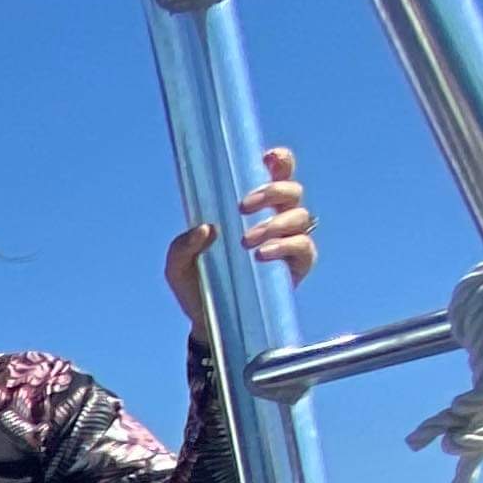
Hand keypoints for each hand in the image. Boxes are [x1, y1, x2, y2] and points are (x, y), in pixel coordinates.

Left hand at [167, 142, 317, 335]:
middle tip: (243, 206)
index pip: (275, 174)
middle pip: (292, 189)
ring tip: (248, 242)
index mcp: (253, 209)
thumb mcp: (178, 267)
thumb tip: (205, 229)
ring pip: (300, 216)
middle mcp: (276, 219)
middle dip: (272, 190)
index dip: (279, 161)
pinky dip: (286, 246)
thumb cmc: (196, 285)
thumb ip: (182, 246)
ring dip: (274, 222)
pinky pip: (304, 247)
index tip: (267, 158)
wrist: (208, 323)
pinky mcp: (298, 265)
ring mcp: (291, 241)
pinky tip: (263, 254)